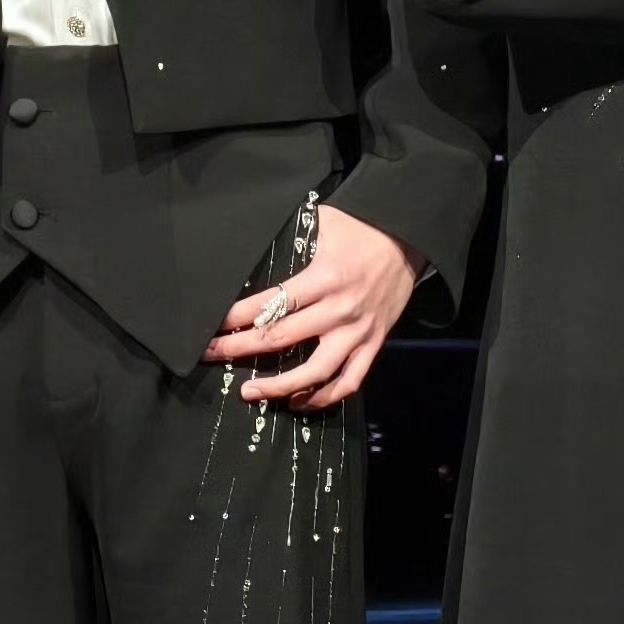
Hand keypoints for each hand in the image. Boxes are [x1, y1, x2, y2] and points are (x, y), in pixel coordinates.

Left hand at [204, 204, 419, 409]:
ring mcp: (358, 331)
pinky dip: (324, 397)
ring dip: (280, 387)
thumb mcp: (324, 221)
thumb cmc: (362, 226)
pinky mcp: (374, 343)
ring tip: (252, 393)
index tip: (214, 327)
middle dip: (240, 348)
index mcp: (324, 278)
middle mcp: (339, 309)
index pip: (270, 304)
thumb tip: (257, 242)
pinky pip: (349, 381)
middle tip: (214, 355)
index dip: (237, 318)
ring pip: (316, 372)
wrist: (410, 235)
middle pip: (281, 338)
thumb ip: (294, 239)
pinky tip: (299, 402)